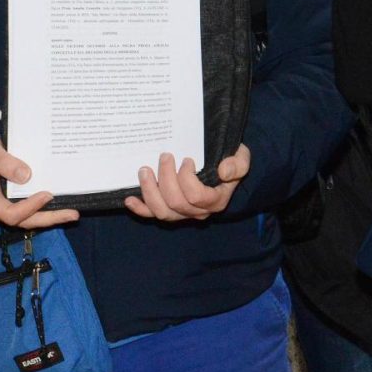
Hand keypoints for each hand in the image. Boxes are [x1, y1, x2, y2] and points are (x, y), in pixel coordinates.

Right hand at [0, 132, 80, 230]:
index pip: (9, 213)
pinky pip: (31, 210)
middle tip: (72, 214)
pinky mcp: (14, 201)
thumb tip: (26, 175)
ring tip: (72, 213)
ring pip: (29, 218)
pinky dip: (46, 209)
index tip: (47, 194)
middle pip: (24, 221)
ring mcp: (6, 206)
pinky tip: (61, 203)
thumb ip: (4, 162)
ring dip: (50, 217)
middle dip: (48, 218)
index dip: (29, 207)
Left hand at [127, 146, 250, 222]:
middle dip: (166, 178)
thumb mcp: (242, 158)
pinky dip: (140, 208)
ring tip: (144, 170)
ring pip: (162, 211)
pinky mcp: (169, 210)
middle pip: (176, 203)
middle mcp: (198, 212)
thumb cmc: (231, 162)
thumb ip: (237, 164)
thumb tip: (224, 170)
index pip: (196, 196)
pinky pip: (152, 214)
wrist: (224, 170)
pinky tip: (130, 198)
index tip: (187, 159)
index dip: (187, 178)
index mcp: (216, 200)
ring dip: (150, 191)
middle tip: (164, 156)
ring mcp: (182, 213)